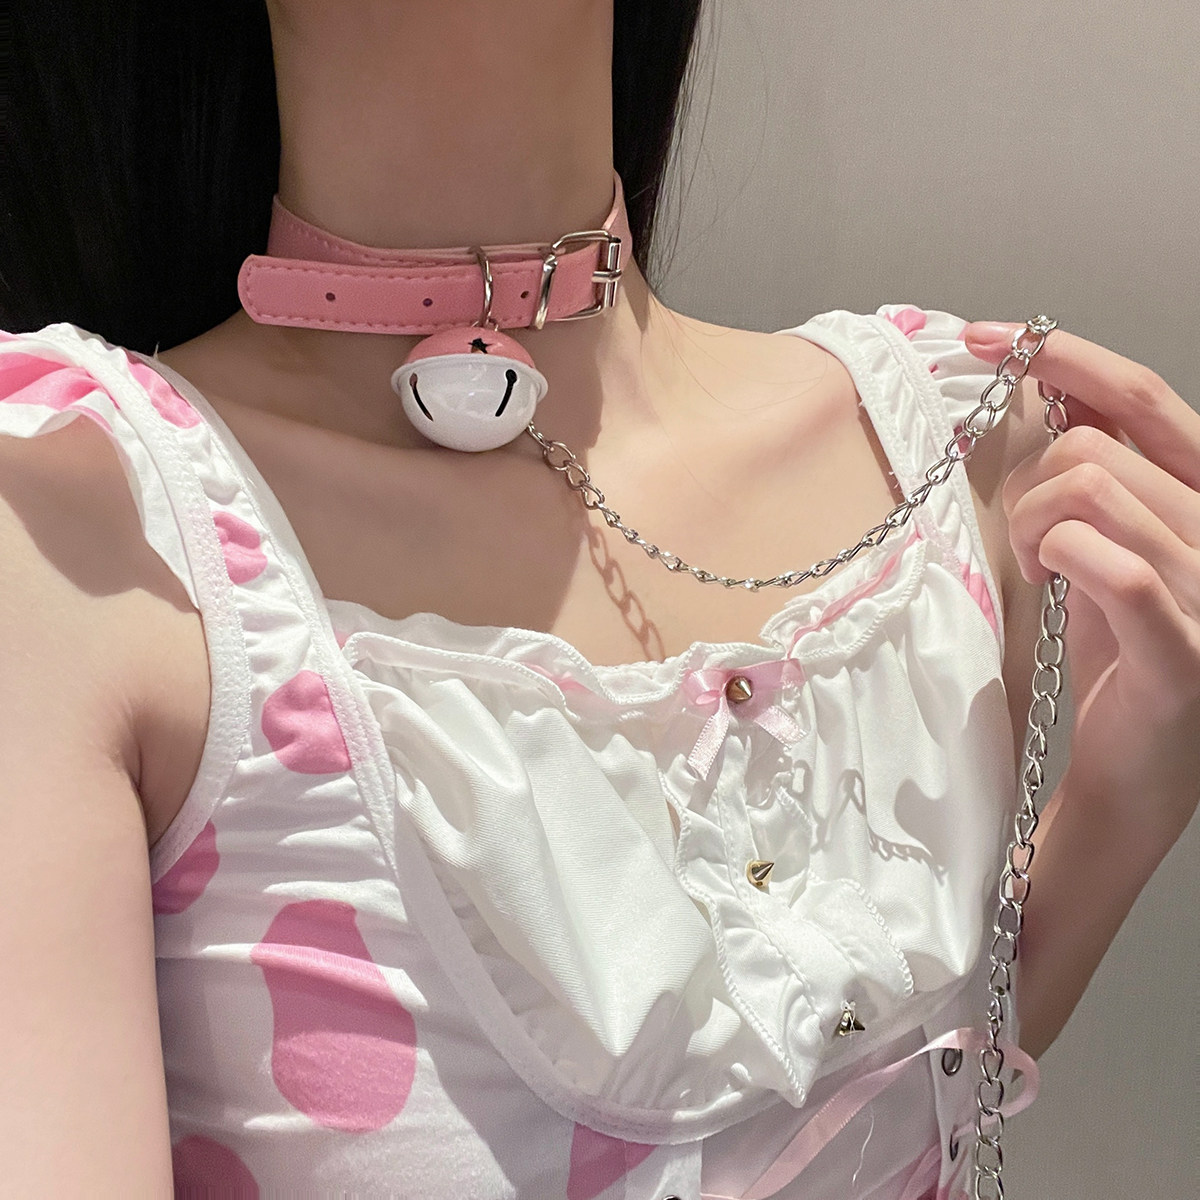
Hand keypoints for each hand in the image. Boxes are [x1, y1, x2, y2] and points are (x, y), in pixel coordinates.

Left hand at [963, 320, 1199, 847]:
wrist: (1136, 767)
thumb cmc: (1115, 655)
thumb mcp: (1101, 545)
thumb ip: (1093, 476)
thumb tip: (1051, 389)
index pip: (1143, 396)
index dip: (1066, 354)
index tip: (984, 337)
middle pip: (1093, 446)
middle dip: (1030, 489)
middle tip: (1027, 544)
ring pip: (1087, 490)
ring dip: (1032, 529)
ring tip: (1041, 573)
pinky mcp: (1183, 649)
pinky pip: (1111, 565)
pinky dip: (1058, 559)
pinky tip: (1051, 583)